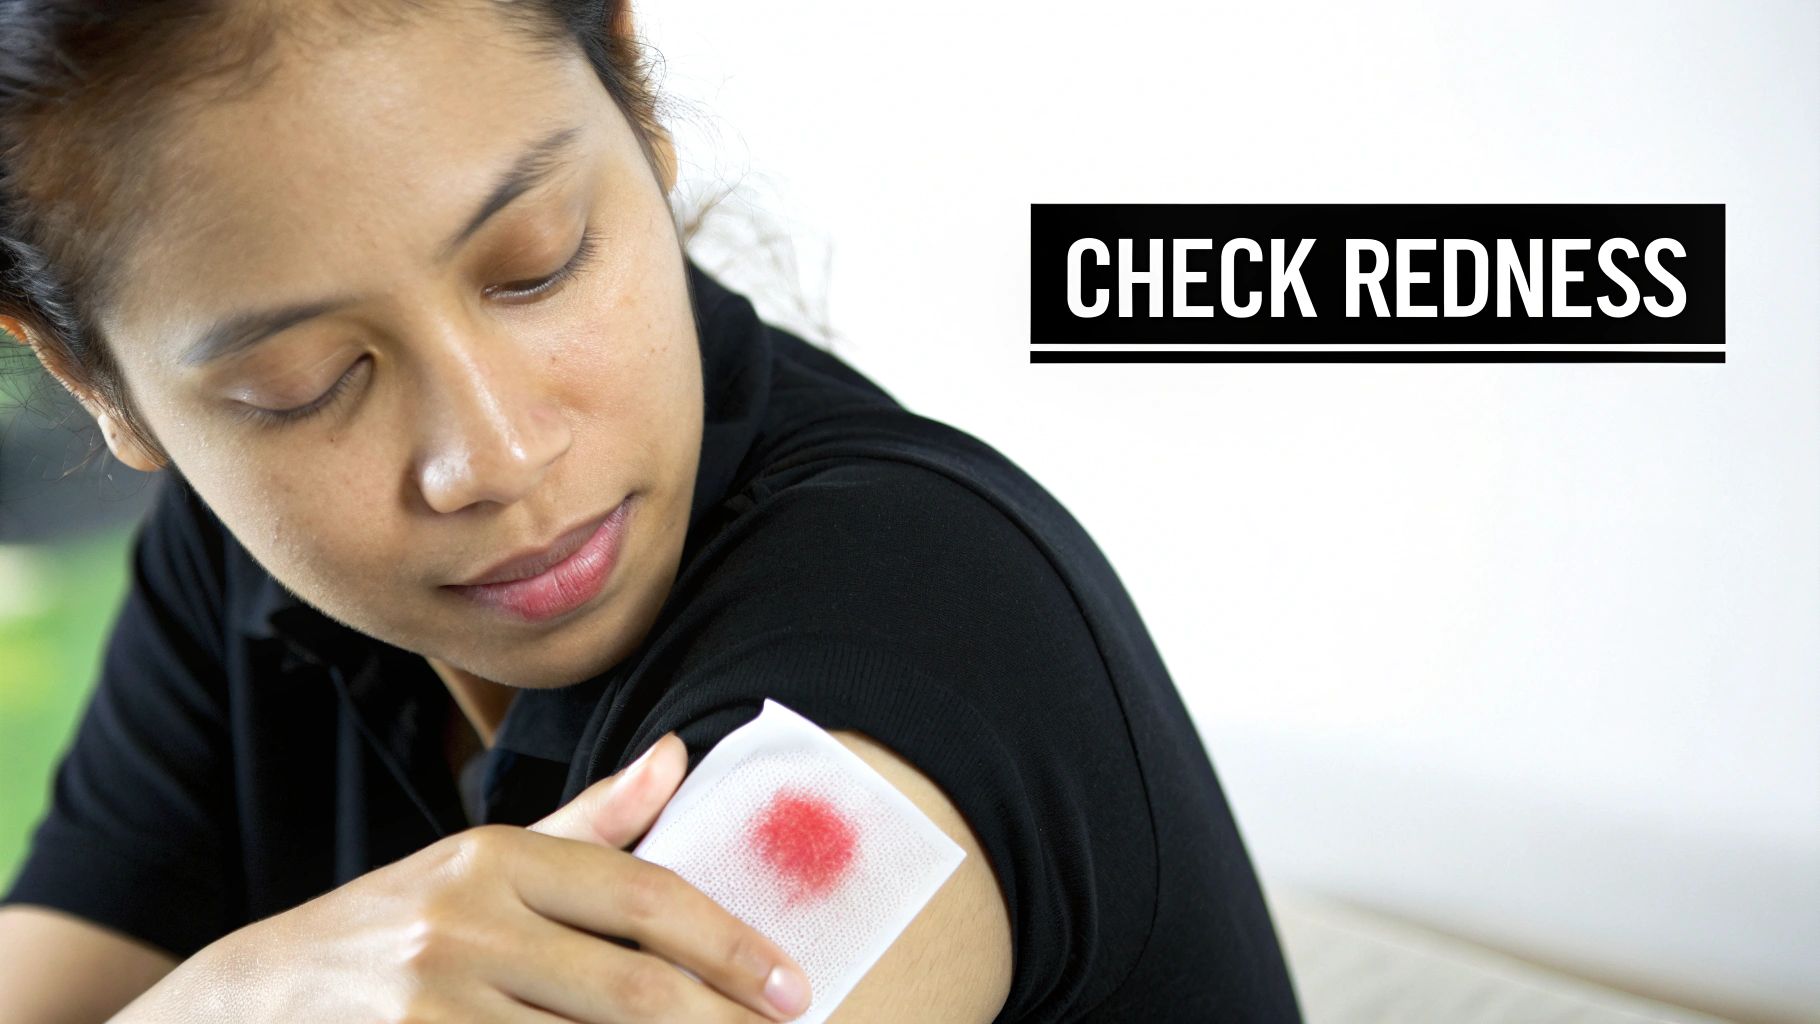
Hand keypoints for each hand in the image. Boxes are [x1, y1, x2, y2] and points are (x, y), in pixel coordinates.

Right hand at [114, 732, 813, 1022]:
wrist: (245, 1002)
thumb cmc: (391, 927)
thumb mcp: (478, 861)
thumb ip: (588, 822)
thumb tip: (679, 755)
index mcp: (497, 856)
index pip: (646, 895)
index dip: (733, 945)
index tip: (797, 987)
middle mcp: (463, 921)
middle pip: (634, 988)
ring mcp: (430, 1000)